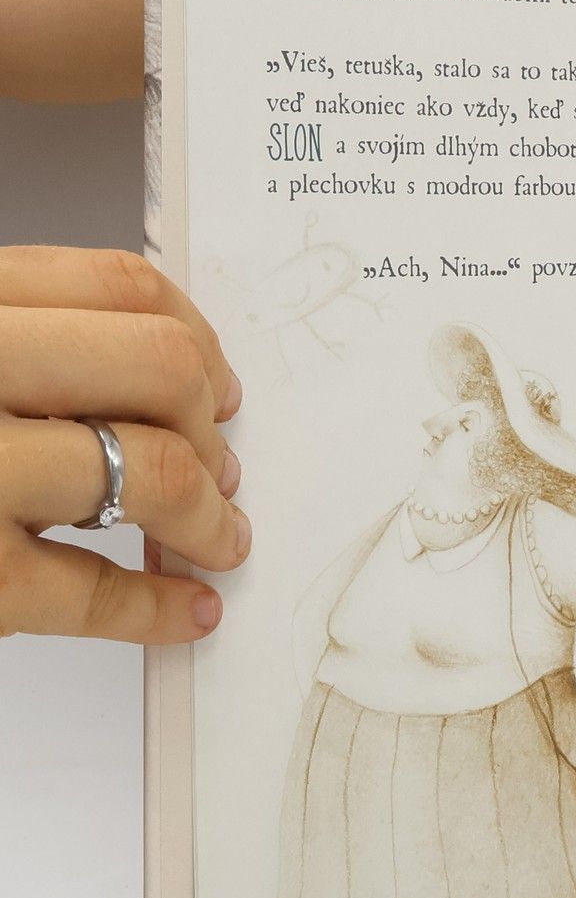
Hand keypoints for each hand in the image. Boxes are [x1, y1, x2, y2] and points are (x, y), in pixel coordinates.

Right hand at [0, 247, 247, 643]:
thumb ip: (32, 350)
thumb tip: (174, 384)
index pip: (118, 285)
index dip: (194, 339)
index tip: (218, 388)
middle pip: (159, 364)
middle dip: (209, 425)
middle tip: (221, 469)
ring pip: (155, 468)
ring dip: (210, 516)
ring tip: (219, 539)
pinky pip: (93, 593)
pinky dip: (157, 609)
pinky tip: (185, 612)